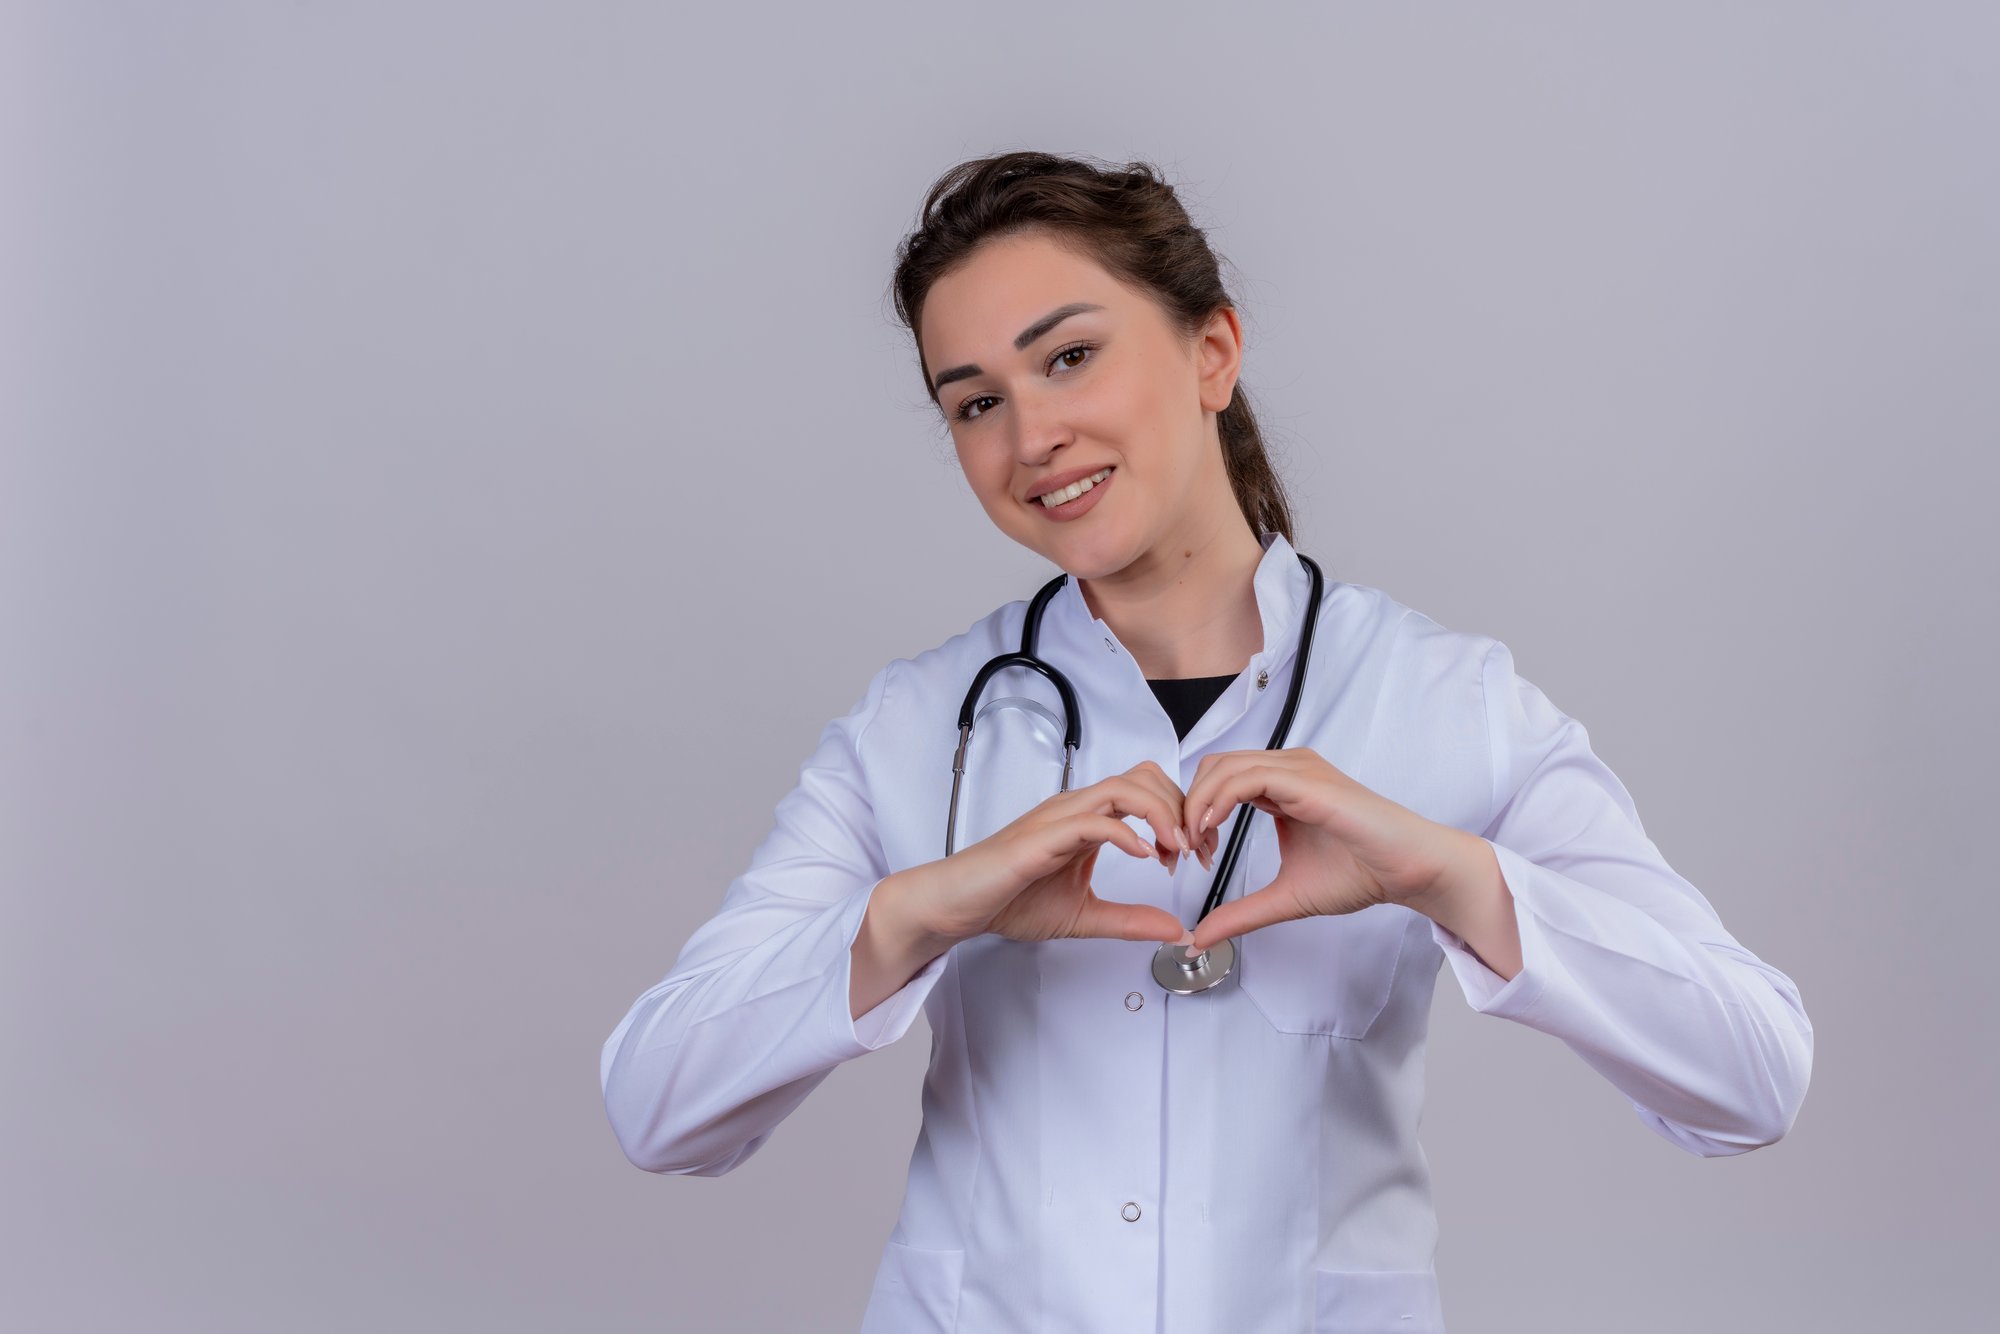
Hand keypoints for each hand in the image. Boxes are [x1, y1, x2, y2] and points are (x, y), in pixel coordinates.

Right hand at [906, 761, 1195, 947]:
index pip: (1147, 790)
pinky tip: (1141, 855)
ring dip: (1160, 815)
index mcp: (1088, 819)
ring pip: (1124, 789)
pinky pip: (1093, 820)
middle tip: (1192, 850)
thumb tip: (1174, 930)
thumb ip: (1130, 920)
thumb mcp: (1085, 916)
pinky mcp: (1043, 837)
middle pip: (1144, 777)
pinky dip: (1124, 833)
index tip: (1193, 853)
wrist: (959, 905)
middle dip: (1180, 809)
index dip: (1180, 815)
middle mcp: (1076, 809)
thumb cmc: (1009, 900)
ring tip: (1173, 850)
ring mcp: (1060, 818)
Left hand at [1180, 748, 1464, 955]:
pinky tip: (1211, 829)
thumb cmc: (1362, 873)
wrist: (1409, 870)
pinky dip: (1219, 799)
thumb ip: (1243, 913)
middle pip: (1213, 767)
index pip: (1219, 780)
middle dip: (1188, 805)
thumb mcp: (1286, 897)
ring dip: (1197, 804)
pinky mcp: (1307, 781)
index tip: (1190, 855)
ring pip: (1224, 767)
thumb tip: (1200, 937)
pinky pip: (1247, 777)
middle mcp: (1287, 769)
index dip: (1194, 813)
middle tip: (1184, 850)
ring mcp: (1297, 770)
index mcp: (1281, 786)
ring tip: (1195, 844)